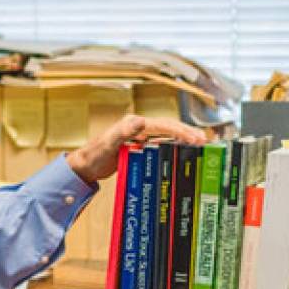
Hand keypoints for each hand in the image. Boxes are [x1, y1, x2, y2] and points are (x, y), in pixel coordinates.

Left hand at [66, 114, 206, 183]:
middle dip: (187, 133)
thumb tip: (140, 121)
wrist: (84, 167)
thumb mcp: (108, 144)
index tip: (195, 138)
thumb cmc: (93, 155)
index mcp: (134, 124)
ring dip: (183, 140)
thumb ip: (122, 132)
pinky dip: (173, 147)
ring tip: (200, 146)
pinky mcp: (139, 147)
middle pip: (169, 128)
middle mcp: (138, 127)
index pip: (163, 125)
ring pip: (167, 136)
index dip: (181, 131)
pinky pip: (160, 145)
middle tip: (204, 142)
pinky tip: (182, 153)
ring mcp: (139, 137)